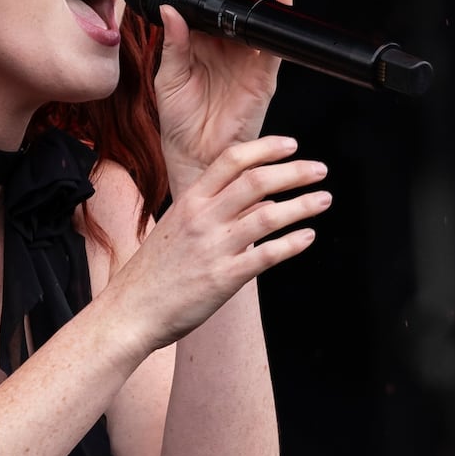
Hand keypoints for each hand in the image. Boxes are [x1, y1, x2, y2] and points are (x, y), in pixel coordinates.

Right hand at [103, 134, 329, 351]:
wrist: (131, 311)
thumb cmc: (154, 272)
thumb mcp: (178, 228)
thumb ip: (215, 210)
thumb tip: (262, 200)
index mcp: (189, 200)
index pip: (232, 159)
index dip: (266, 148)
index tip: (292, 145)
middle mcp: (203, 218)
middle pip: (257, 180)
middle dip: (295, 171)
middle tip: (319, 169)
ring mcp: (214, 247)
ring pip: (269, 215)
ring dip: (302, 204)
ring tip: (323, 200)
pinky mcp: (225, 278)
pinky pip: (268, 254)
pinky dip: (293, 243)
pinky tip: (308, 237)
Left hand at [154, 0, 288, 193]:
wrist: (195, 157)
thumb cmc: (179, 122)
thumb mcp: (169, 78)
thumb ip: (173, 44)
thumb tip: (170, 10)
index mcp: (202, 45)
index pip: (208, 4)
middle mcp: (226, 48)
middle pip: (233, 3)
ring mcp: (246, 59)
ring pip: (254, 15)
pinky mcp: (262, 75)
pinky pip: (275, 44)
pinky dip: (279, 20)